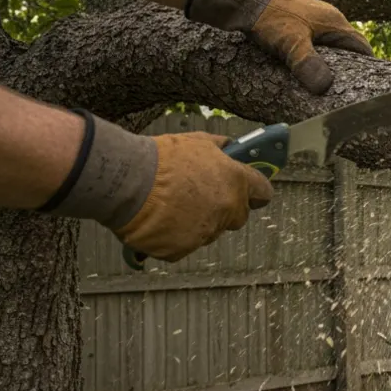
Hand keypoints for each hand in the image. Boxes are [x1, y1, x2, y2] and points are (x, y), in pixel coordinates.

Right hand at [115, 132, 273, 260]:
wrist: (128, 181)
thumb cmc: (159, 159)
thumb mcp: (196, 142)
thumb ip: (220, 147)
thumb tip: (230, 146)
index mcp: (236, 182)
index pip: (263, 192)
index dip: (256, 192)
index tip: (252, 193)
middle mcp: (227, 209)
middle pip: (237, 217)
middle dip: (225, 209)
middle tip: (200, 198)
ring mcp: (207, 231)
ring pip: (209, 231)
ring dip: (197, 222)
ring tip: (170, 206)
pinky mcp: (183, 249)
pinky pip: (183, 245)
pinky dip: (173, 237)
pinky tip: (158, 220)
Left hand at [185, 0, 372, 93]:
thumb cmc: (270, 17)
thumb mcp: (291, 42)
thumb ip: (307, 64)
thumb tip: (324, 87)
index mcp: (334, 22)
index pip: (361, 46)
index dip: (368, 64)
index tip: (369, 84)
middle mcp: (328, 18)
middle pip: (348, 46)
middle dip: (350, 65)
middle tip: (347, 87)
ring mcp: (313, 19)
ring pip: (331, 44)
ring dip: (332, 61)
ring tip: (327, 81)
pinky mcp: (299, 22)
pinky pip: (316, 41)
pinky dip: (317, 55)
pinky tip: (306, 67)